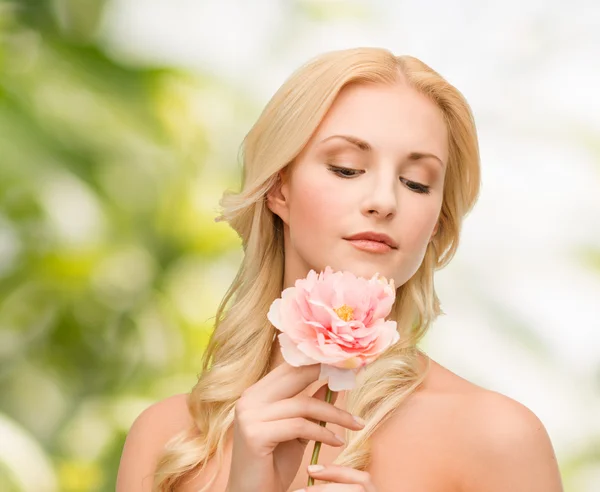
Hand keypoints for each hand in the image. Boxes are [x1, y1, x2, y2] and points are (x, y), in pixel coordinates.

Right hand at [227, 362, 365, 491]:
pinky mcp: (255, 434)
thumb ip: (309, 405)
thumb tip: (331, 383)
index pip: (288, 367)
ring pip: (303, 404)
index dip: (316, 362)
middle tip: (352, 376)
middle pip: (295, 376)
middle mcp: (249, 399)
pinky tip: (336, 441)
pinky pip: (299, 426)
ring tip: (356, 424)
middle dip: (327, 374)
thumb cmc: (272, 464)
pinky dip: (323, 432)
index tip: (343, 363)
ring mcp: (249, 415)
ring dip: (335, 414)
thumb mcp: (296, 430)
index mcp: (255, 393)